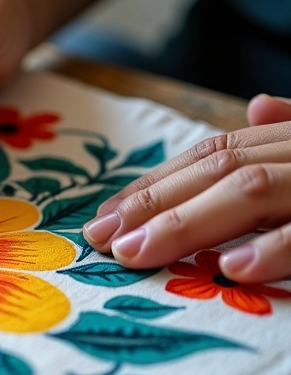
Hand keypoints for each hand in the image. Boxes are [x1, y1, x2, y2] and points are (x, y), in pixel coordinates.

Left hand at [82, 94, 290, 283]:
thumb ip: (286, 137)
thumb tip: (257, 105)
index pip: (214, 154)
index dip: (156, 183)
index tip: (108, 215)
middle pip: (219, 169)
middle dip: (152, 204)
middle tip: (101, 238)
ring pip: (250, 189)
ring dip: (185, 222)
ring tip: (134, 252)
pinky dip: (271, 248)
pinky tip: (229, 269)